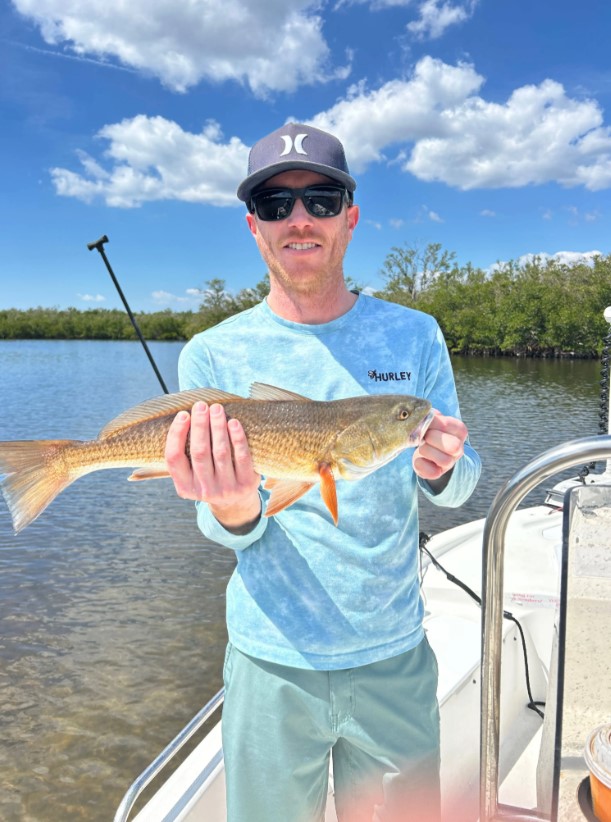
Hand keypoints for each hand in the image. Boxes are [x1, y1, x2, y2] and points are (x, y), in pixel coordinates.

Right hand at [164, 401, 261, 529]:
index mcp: (184, 487)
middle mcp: (204, 490)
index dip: (177, 434)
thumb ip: (185, 455)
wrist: (236, 503)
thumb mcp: (192, 476)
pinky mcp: (246, 484)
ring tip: (217, 409)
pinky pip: (241, 457)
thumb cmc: (210, 478)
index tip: (183, 414)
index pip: (174, 458)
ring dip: (218, 427)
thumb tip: (183, 417)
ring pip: (220, 453)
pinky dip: (237, 438)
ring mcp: (226, 489)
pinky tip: (234, 422)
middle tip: (201, 405)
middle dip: (199, 426)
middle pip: (199, 453)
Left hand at [412, 410, 467, 487]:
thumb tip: (421, 415)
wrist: (424, 448)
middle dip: (433, 438)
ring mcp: (450, 462)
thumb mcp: (432, 420)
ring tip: (421, 446)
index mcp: (459, 431)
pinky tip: (418, 458)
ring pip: (445, 460)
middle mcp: (459, 447)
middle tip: (424, 436)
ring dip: (426, 451)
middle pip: (454, 446)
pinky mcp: (438, 472)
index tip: (425, 422)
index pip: (451, 426)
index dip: (434, 423)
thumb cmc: (429, 430)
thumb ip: (429, 415)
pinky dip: (421, 465)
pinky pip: (432, 473)